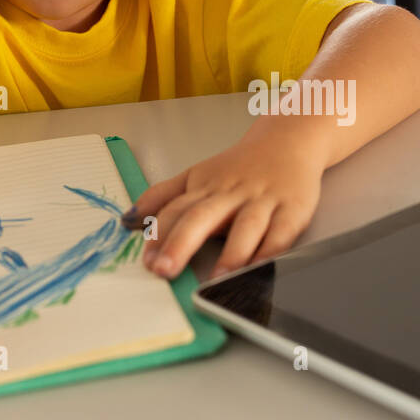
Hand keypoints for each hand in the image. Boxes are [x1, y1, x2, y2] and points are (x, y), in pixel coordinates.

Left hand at [125, 131, 326, 279]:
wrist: (290, 140)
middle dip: (181, 243)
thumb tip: (128, 219)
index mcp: (205, 187)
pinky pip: (281, 234)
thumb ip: (163, 195)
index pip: (176, 210)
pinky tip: (258, 269)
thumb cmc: (241, 165)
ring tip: (215, 279)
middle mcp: (231, 194)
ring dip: (231, 253)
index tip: (146, 260)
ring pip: (246, 226)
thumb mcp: (197, 175)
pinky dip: (270, 252)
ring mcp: (263, 202)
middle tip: (165, 270)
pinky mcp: (292, 211)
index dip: (159, 234)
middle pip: (203, 217)